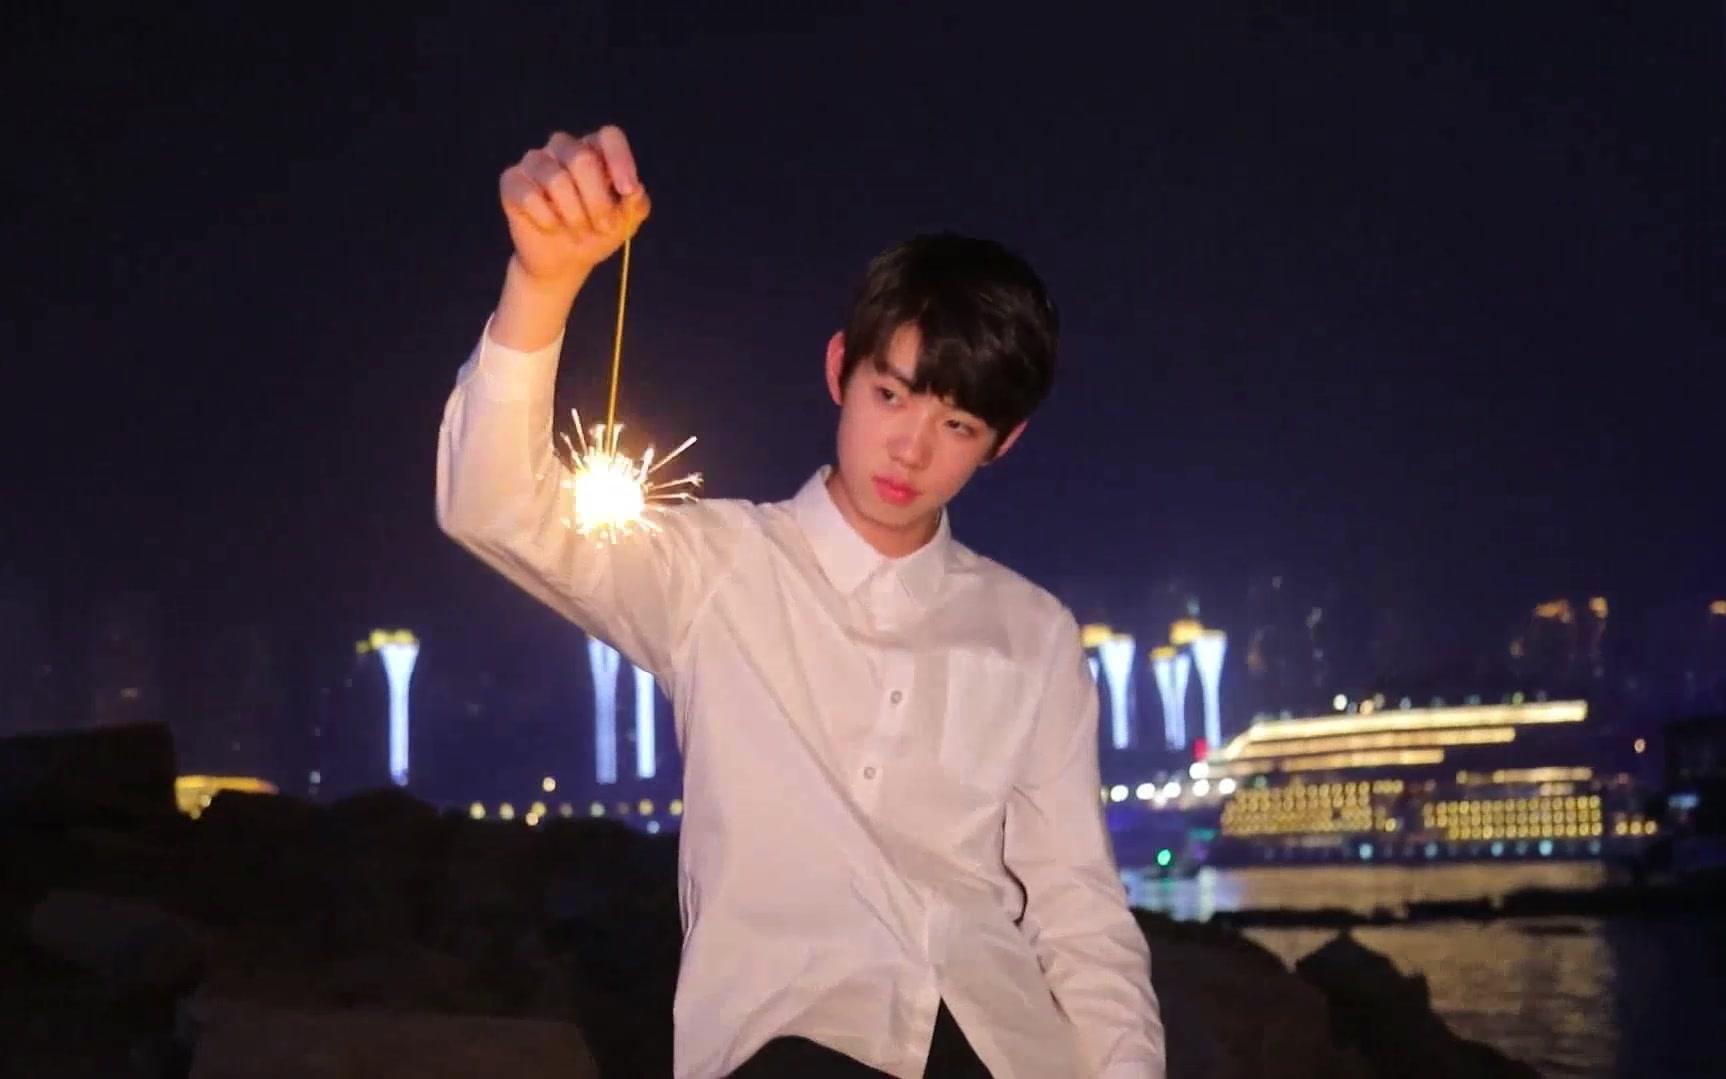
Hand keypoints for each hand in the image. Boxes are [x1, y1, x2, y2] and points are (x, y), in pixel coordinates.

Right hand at [499, 126, 650, 287]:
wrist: (563, 261)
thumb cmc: (596, 233)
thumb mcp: (625, 223)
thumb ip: (636, 204)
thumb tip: (634, 189)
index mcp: (595, 149)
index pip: (609, 136)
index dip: (620, 160)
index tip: (627, 191)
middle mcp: (564, 148)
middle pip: (582, 158)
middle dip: (597, 201)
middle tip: (604, 227)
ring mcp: (536, 161)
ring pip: (556, 179)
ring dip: (573, 215)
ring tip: (577, 231)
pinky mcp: (512, 181)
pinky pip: (530, 196)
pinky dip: (546, 219)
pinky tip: (551, 227)